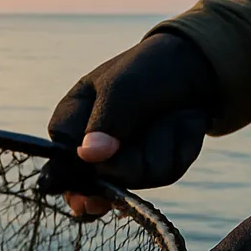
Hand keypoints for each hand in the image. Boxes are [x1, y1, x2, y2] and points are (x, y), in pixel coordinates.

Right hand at [41, 31, 219, 216]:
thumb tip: (90, 156)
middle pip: (99, 180)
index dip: (74, 175)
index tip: (93, 167)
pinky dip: (178, 148)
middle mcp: (95, 150)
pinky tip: (180, 125)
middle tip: (138, 130)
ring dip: (157, 145)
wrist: (191, 69)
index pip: (59, 164)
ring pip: (136, 177)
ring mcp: (125, 163)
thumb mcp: (120, 88)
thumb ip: (105, 122)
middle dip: (124, 162)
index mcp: (71, 124)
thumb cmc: (145, 71)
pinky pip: (165, 173)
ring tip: (164, 116)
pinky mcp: (154, 170)